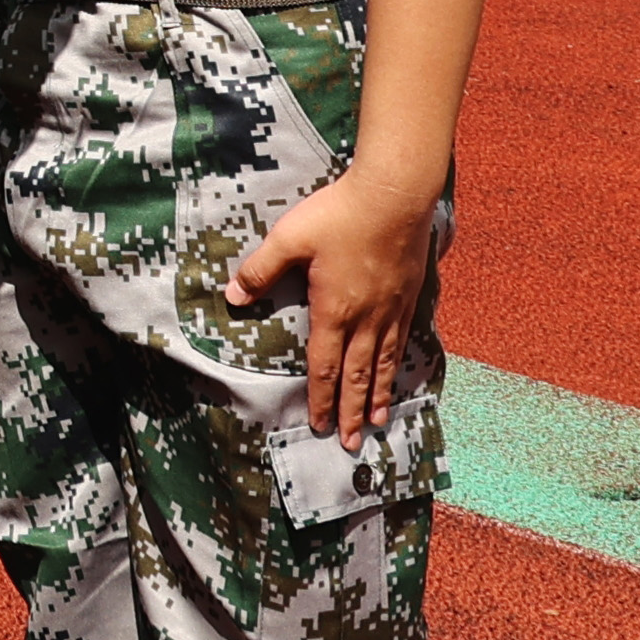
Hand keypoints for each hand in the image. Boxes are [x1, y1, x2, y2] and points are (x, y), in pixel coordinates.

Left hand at [219, 162, 442, 445]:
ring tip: (379, 424)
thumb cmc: (339, 214)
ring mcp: (391, 310)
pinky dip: (398, 367)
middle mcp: (365, 319)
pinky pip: (402, 342)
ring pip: (383, 364)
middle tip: (351, 444)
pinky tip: (397, 375)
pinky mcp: (408, 296)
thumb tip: (232, 296)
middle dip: (352, 413)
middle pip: (358, 376)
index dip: (321, 398)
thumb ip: (260, 270)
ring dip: (379, 397)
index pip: (324, 366)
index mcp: (333, 310)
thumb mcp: (289, 237)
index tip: (320, 425)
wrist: (394, 195)